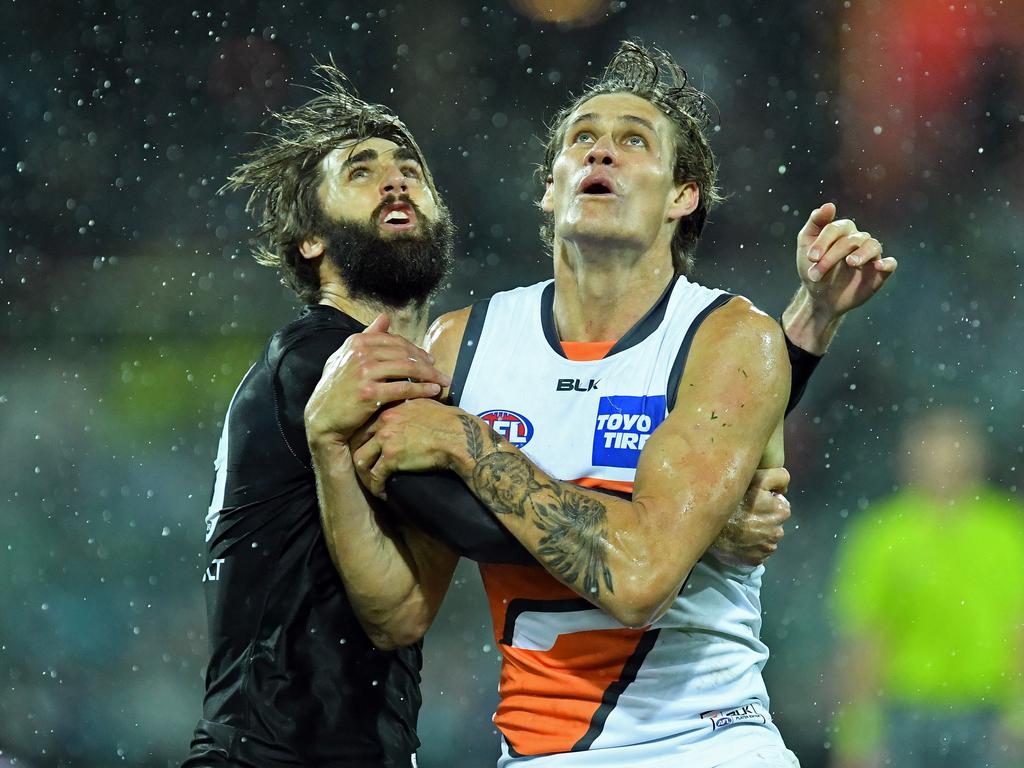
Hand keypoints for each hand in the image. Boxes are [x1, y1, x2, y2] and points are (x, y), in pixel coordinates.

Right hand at [304, 314, 450, 447]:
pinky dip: (422, 389)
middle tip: (440, 371)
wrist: (322, 417)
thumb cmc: (337, 388)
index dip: (416, 349)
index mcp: (357, 342)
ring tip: (443, 381)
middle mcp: (361, 353)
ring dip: (430, 375)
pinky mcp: (370, 394)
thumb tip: (385, 317)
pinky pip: (403, 388)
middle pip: (404, 353)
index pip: (396, 341)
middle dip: (426, 362)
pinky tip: (433, 391)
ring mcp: (364, 373)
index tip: (429, 358)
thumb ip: (368, 336)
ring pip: (407, 369)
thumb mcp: (347, 356)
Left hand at [352, 398, 469, 497]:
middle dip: (362, 456)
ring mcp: (386, 439)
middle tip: (367, 469)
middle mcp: (384, 421)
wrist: (459, 436)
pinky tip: (383, 493)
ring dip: (365, 474)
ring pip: (361, 459)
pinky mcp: (391, 457)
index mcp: (391, 408)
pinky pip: (375, 475)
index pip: (367, 424)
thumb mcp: (426, 404)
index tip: (370, 451)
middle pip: (358, 441)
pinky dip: (377, 487)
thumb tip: (414, 410)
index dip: (365, 439)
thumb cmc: (449, 422)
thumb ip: (412, 405)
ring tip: (373, 483)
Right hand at [709, 467, 790, 565]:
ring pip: (765, 538)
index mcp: (781, 512)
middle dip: (764, 518)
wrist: (710, 526)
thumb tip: (784, 489)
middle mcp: (778, 532)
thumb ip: (779, 477)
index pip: (781, 505)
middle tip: (745, 514)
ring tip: (740, 527)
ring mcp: (766, 548)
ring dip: (757, 533)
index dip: (768, 501)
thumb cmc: (734, 501)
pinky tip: (739, 539)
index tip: (753, 501)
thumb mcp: (758, 479)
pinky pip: (757, 552)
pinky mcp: (755, 560)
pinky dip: (750, 546)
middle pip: (774, 522)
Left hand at [797, 202, 896, 316]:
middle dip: (831, 257)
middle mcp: (858, 240)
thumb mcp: (805, 244)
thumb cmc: (811, 267)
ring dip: (861, 254)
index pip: (836, 228)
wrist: (818, 297)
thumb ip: (815, 222)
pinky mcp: (879, 273)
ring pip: (873, 246)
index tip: (811, 258)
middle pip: (851, 240)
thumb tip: (829, 205)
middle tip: (815, 274)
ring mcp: (870, 256)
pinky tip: (878, 266)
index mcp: (842, 231)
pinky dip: (887, 263)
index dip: (823, 242)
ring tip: (850, 263)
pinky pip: (890, 264)